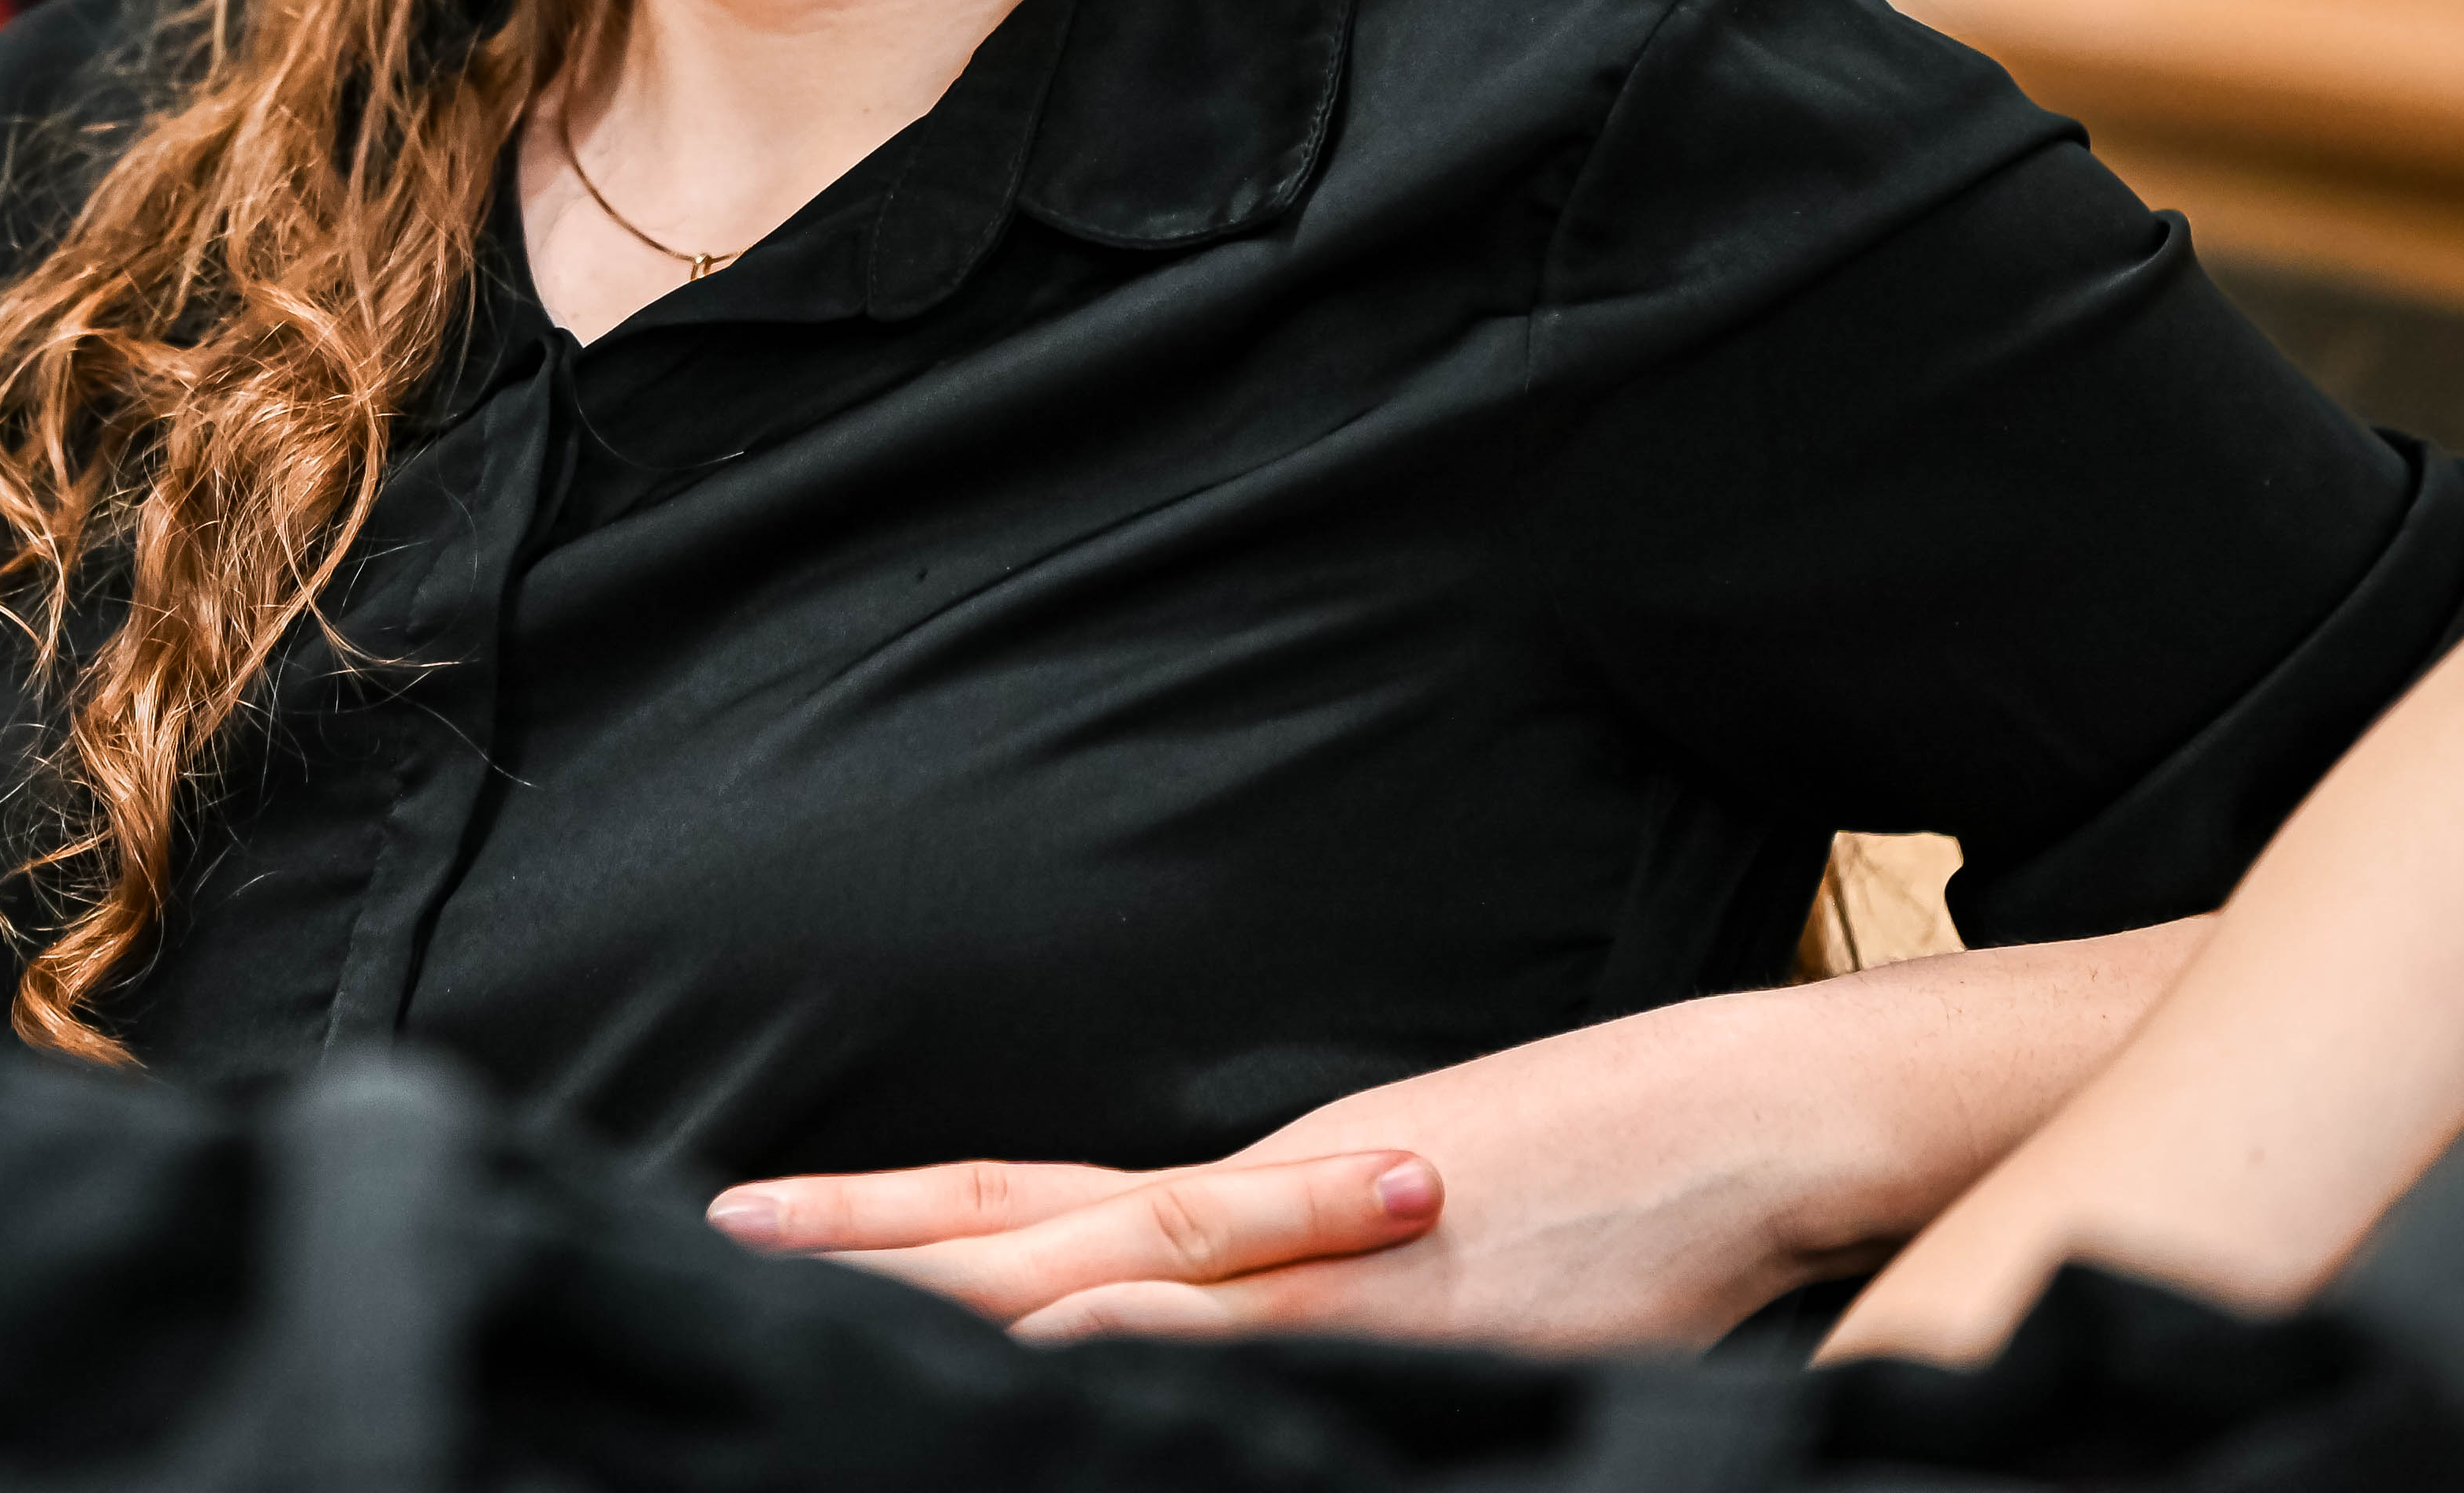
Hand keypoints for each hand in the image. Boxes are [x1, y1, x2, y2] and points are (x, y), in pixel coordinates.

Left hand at [711, 987, 1896, 1354]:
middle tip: (724, 1233)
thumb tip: (1243, 1336)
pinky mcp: (1405, 1286)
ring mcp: (1324, 1247)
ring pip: (1100, 1265)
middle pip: (1025, 1221)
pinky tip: (1045, 1349)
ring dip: (961, 1286)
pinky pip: (1241, 1311)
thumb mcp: (1426, 1239)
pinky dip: (1137, 1331)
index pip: (1037, 1202)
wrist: (1739, 1114)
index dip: (902, 1215)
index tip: (771, 1219)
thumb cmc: (1609, 1182)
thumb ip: (1312, 1283)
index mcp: (1255, 1194)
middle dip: (873, 1239)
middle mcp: (1259, 1208)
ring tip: (817, 1290)